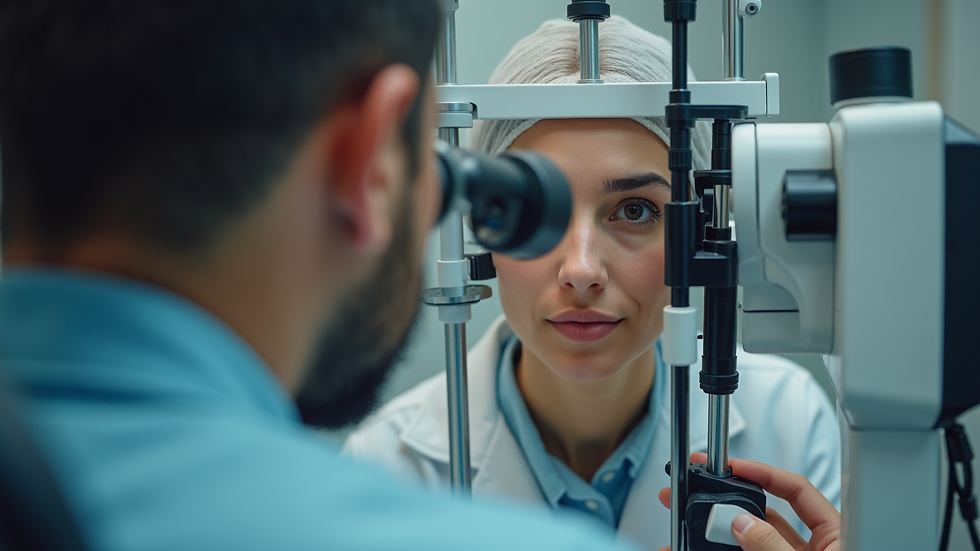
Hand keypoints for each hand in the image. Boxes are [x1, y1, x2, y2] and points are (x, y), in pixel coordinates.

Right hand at [657, 453, 840, 550]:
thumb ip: (773, 545)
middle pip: (763, 514)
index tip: (734, 466)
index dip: (764, 473)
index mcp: (836, 537)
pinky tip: (692, 549)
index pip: (797, 490)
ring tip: (685, 528)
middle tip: (697, 488)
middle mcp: (811, 550)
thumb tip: (740, 523)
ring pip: (744, 541)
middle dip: (726, 502)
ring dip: (712, 534)